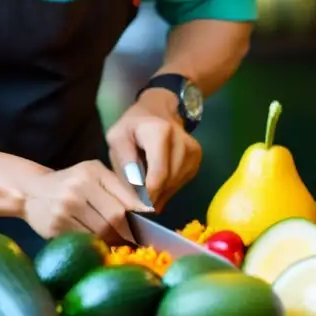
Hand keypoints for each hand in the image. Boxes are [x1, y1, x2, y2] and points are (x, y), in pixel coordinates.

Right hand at [21, 160, 150, 243]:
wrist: (32, 191)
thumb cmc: (71, 184)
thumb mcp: (93, 176)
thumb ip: (118, 189)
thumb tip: (148, 212)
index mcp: (92, 171)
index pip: (124, 196)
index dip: (139, 215)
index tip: (148, 226)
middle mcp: (78, 186)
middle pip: (115, 217)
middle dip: (128, 231)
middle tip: (135, 240)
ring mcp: (65, 207)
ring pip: (101, 232)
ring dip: (113, 241)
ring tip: (118, 243)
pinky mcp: (55, 226)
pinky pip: (85, 240)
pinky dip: (96, 245)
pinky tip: (99, 244)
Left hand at [106, 90, 202, 211]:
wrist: (159, 108)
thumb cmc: (134, 124)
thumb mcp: (118, 138)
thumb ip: (125, 164)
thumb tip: (137, 195)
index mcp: (160, 133)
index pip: (159, 174)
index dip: (148, 196)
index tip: (137, 207)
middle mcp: (182, 141)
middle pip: (168, 182)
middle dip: (152, 196)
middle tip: (137, 201)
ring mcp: (193, 150)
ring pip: (176, 185)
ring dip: (160, 193)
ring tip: (145, 188)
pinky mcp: (197, 158)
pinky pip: (182, 182)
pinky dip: (168, 187)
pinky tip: (157, 181)